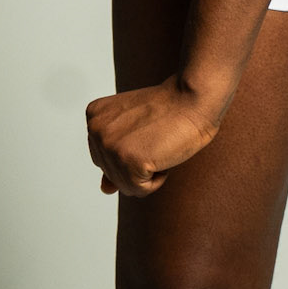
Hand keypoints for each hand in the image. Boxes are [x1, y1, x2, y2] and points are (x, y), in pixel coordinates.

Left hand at [85, 76, 219, 196]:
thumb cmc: (169, 112)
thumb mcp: (133, 132)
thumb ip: (114, 159)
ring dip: (149, 172)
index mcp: (93, 116)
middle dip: (137, 164)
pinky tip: (164, 152)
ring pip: (126, 186)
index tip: (146, 129)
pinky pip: (140, 190)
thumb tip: (105, 189)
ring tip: (159, 142)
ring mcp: (109, 145)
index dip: (132, 152)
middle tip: (155, 136)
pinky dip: (158, 179)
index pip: (104, 160)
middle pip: (112, 175)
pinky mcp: (128, 160)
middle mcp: (95, 130)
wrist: (193, 98)